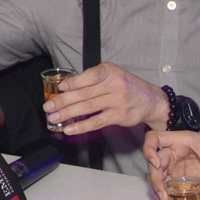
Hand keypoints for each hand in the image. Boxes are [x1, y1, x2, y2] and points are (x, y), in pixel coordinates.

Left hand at [41, 62, 169, 134]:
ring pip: (87, 108)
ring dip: (67, 114)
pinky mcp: (118, 116)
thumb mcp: (113, 74)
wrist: (151, 100)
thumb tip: (68, 87)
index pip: (87, 77)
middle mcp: (113, 85)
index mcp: (109, 71)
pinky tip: (69, 129)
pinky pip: (95, 122)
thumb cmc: (127, 86)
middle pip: (83, 94)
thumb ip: (94, 79)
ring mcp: (116, 101)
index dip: (71, 83)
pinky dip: (81, 126)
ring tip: (53, 118)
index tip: (59, 89)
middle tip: (48, 107)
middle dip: (62, 101)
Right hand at [144, 131, 199, 199]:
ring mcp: (175, 162)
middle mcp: (174, 150)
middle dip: (155, 179)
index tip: (157, 165)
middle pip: (154, 161)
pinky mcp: (179, 173)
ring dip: (157, 187)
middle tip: (163, 196)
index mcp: (181, 140)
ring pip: (157, 173)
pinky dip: (164, 190)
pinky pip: (166, 181)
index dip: (149, 150)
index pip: (154, 138)